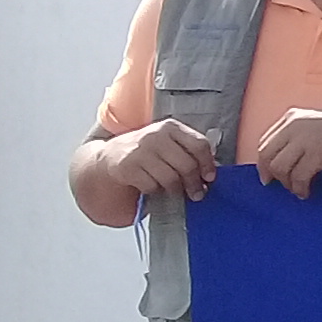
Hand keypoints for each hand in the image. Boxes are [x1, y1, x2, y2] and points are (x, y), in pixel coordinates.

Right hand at [101, 117, 217, 202]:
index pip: (199, 144)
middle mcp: (155, 136)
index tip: (210, 178)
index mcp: (170, 127)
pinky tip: (154, 187)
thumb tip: (209, 173)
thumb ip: (188, 152)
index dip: (208, 164)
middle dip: (194, 183)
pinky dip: (156, 191)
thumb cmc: (148, 151)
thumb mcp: (168, 143)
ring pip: (171, 178)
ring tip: (176, 192)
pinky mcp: (127, 167)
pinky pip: (152, 186)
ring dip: (176, 190)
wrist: (111, 155)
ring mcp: (140, 151)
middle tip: (197, 194)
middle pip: (187, 165)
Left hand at [251, 106, 321, 199]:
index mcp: (293, 117)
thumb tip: (283, 157)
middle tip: (279, 186)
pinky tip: (306, 192)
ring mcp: (306, 139)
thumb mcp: (318, 124)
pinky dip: (299, 188)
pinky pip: (298, 177)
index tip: (268, 175)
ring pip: (279, 167)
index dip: (264, 161)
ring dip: (286, 183)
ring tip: (297, 189)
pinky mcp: (317, 154)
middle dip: (270, 173)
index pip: (265, 141)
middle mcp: (295, 125)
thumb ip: (299, 134)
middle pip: (267, 154)